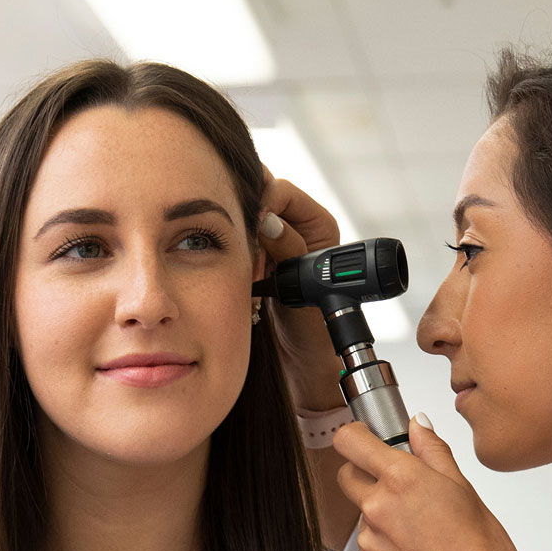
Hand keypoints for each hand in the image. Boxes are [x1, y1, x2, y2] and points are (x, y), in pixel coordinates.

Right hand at [256, 169, 345, 411]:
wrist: (301, 358)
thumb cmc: (313, 327)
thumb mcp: (304, 287)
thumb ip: (289, 251)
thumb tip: (267, 220)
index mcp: (319, 224)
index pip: (283, 192)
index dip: (264, 206)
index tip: (253, 231)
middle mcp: (298, 226)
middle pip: (259, 199)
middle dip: (247, 225)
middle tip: (249, 260)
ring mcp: (274, 240)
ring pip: (243, 221)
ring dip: (239, 245)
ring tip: (249, 277)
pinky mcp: (256, 256)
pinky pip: (236, 242)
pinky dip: (232, 257)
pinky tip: (242, 279)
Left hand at [334, 417, 533, 550]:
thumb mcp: (465, 490)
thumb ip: (433, 453)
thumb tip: (418, 426)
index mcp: (401, 478)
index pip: (349, 441)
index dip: (356, 436)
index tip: (368, 438)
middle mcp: (377, 506)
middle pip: (347, 475)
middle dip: (366, 473)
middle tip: (401, 484)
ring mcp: (370, 540)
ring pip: (363, 514)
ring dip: (382, 513)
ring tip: (423, 529)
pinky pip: (372, 545)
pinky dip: (388, 543)